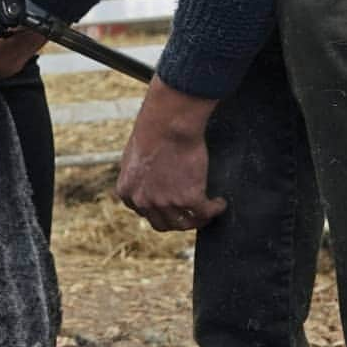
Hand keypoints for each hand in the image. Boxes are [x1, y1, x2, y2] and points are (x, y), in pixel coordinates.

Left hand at [116, 79, 226, 231]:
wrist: (167, 122)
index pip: (142, 213)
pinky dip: (215, 209)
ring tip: (207, 212)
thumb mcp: (134, 155)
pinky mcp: (189, 198)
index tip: (169, 208)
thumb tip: (146, 179)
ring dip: (198, 220)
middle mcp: (143, 202)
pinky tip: (220, 203)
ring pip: (185, 223)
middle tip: (189, 214)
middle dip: (177, 221)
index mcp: (127, 191)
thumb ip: (137, 173)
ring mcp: (166, 203)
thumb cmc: (151, 130)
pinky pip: (206, 212)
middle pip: (163, 224)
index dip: (158, 212)